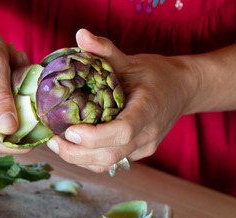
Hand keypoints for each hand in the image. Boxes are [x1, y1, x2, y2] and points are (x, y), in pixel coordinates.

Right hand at [0, 3, 30, 154]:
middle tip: (24, 74)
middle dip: (21, 110)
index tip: (44, 130)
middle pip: (0, 132)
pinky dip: (6, 91)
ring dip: (15, 94)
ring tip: (13, 64)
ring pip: (0, 117)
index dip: (21, 144)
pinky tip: (6, 68)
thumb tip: (9, 130)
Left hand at [46, 29, 198, 172]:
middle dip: (76, 153)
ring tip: (57, 144)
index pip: (122, 132)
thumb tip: (80, 35)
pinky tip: (73, 146)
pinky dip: (88, 158)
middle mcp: (148, 134)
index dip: (94, 137)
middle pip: (109, 155)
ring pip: (108, 164)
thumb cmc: (156, 73)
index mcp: (148, 110)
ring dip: (78, 159)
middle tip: (52, 140)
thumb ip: (105, 50)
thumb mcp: (131, 60)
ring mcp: (144, 148)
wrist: (183, 89)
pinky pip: (111, 163)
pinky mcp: (138, 154)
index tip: (70, 130)